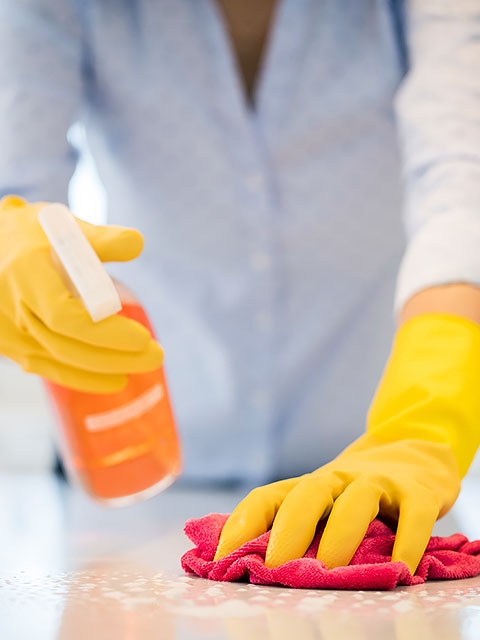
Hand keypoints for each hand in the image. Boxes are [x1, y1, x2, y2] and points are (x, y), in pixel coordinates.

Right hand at [0, 196, 162, 391]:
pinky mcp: (10, 346)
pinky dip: (82, 378)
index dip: (105, 333)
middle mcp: (13, 308)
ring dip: (104, 369)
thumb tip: (137, 244)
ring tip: (143, 366)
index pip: (66, 317)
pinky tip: (113, 380)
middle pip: (67, 346)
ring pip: (59, 362)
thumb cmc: (31, 235)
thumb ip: (101, 238)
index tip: (142, 338)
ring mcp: (8, 332)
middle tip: (156, 356)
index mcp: (26, 275)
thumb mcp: (64, 226)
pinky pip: (48, 369)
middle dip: (115, 356)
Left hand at [215, 313, 479, 573]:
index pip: (267, 496)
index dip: (242, 524)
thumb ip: (296, 523)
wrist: (414, 448)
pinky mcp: (418, 493)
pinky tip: (401, 568)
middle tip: (276, 565)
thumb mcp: (324, 500)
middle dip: (290, 528)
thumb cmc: (358, 488)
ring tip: (331, 568)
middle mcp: (339, 479)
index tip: (223, 558)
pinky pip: (413, 516)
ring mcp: (379, 483)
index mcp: (310, 485)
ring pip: (357, 501)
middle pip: (309, 494)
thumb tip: (246, 562)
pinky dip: (408, 541)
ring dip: (342, 533)